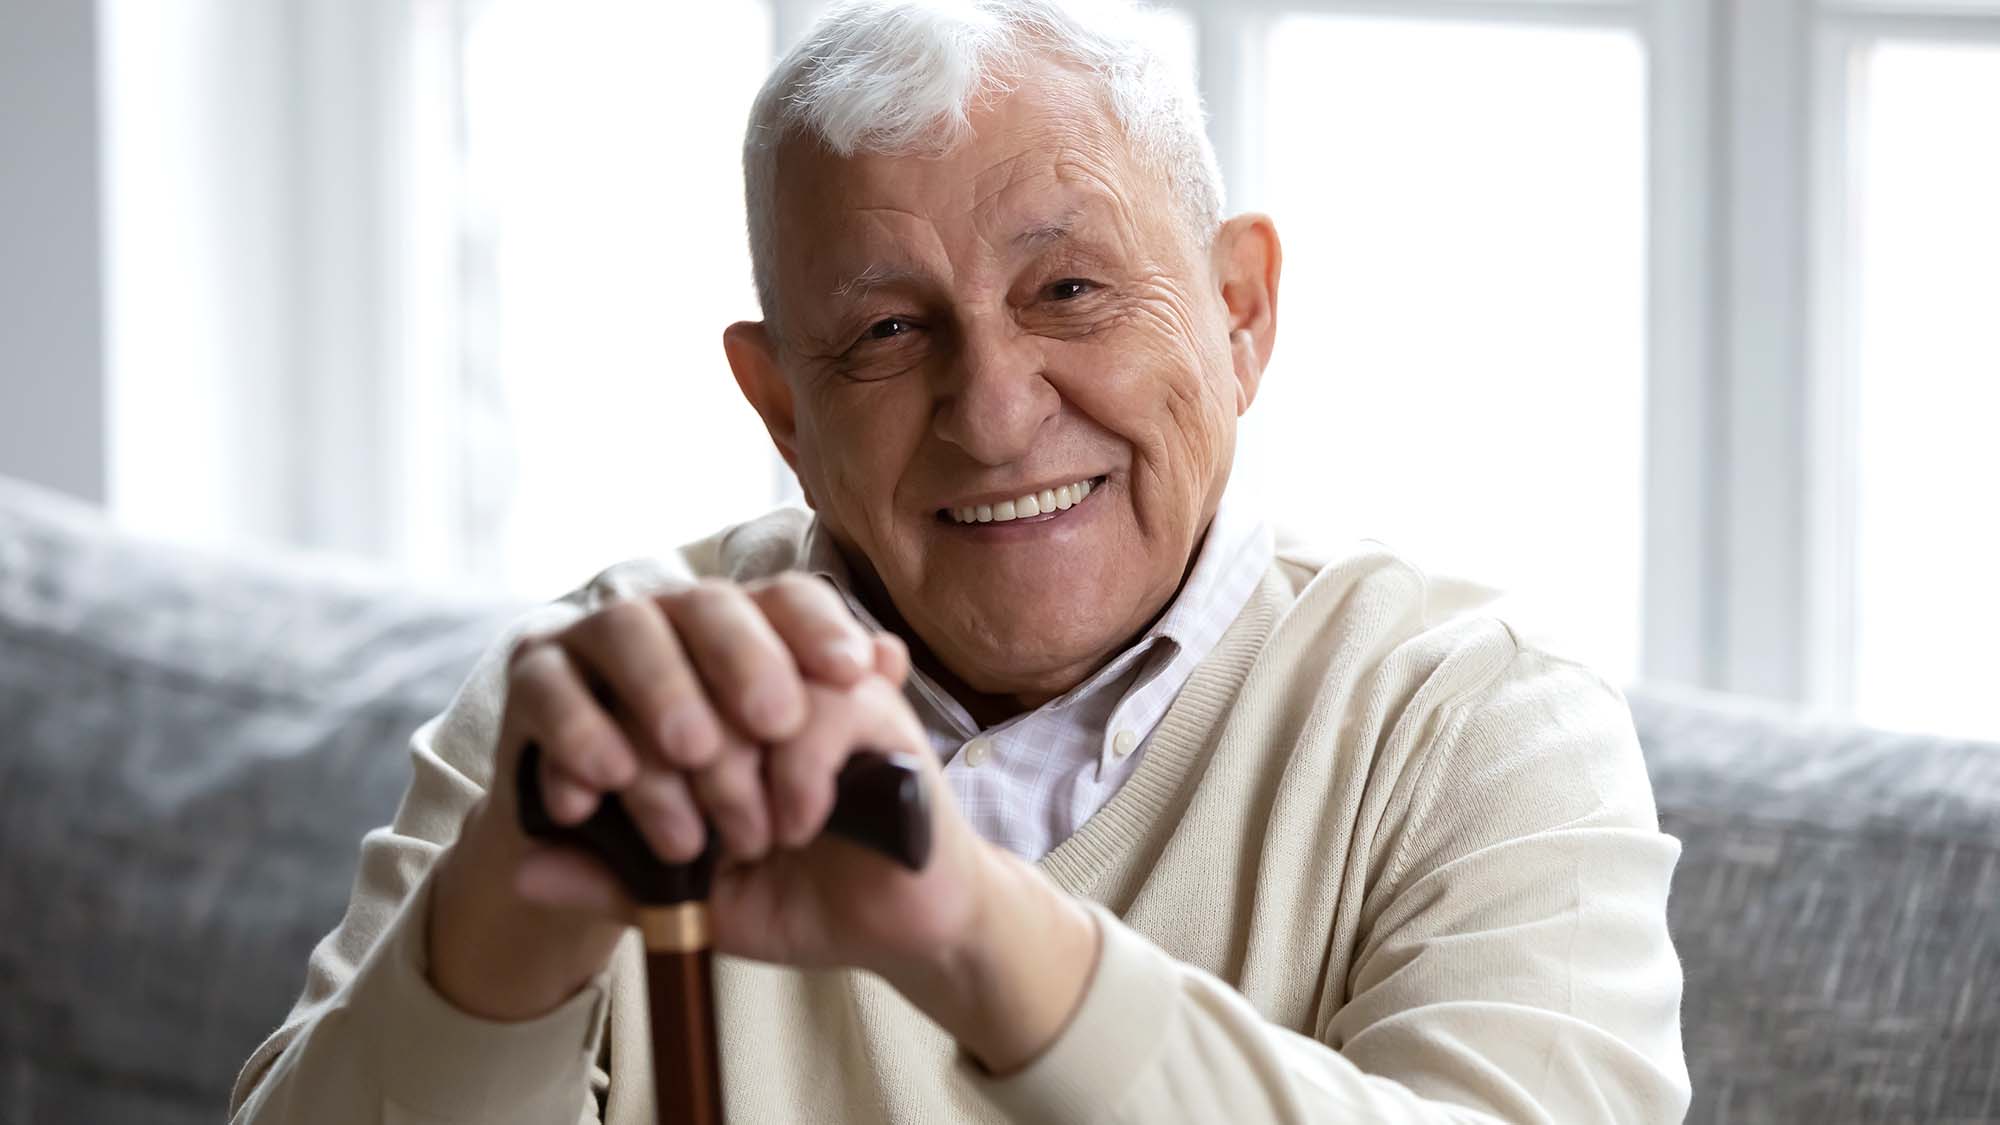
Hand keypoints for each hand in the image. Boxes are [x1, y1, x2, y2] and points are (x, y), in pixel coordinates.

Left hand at [429, 573, 1097, 1072]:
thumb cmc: (795, 895)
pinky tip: (798, 824)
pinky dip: (795, 773)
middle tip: (683, 837)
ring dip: (733, 769)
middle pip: (669, 651)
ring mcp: (811, 678)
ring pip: (741, 677)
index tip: (579, 804)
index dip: (581, 733)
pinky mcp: (875, 701)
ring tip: (750, 837)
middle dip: (659, 755)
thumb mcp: (690, 900)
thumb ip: (616, 882)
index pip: (609, 675)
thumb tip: (525, 868)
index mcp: (689, 707)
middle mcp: (744, 675)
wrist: (899, 924)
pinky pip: (818, 706)